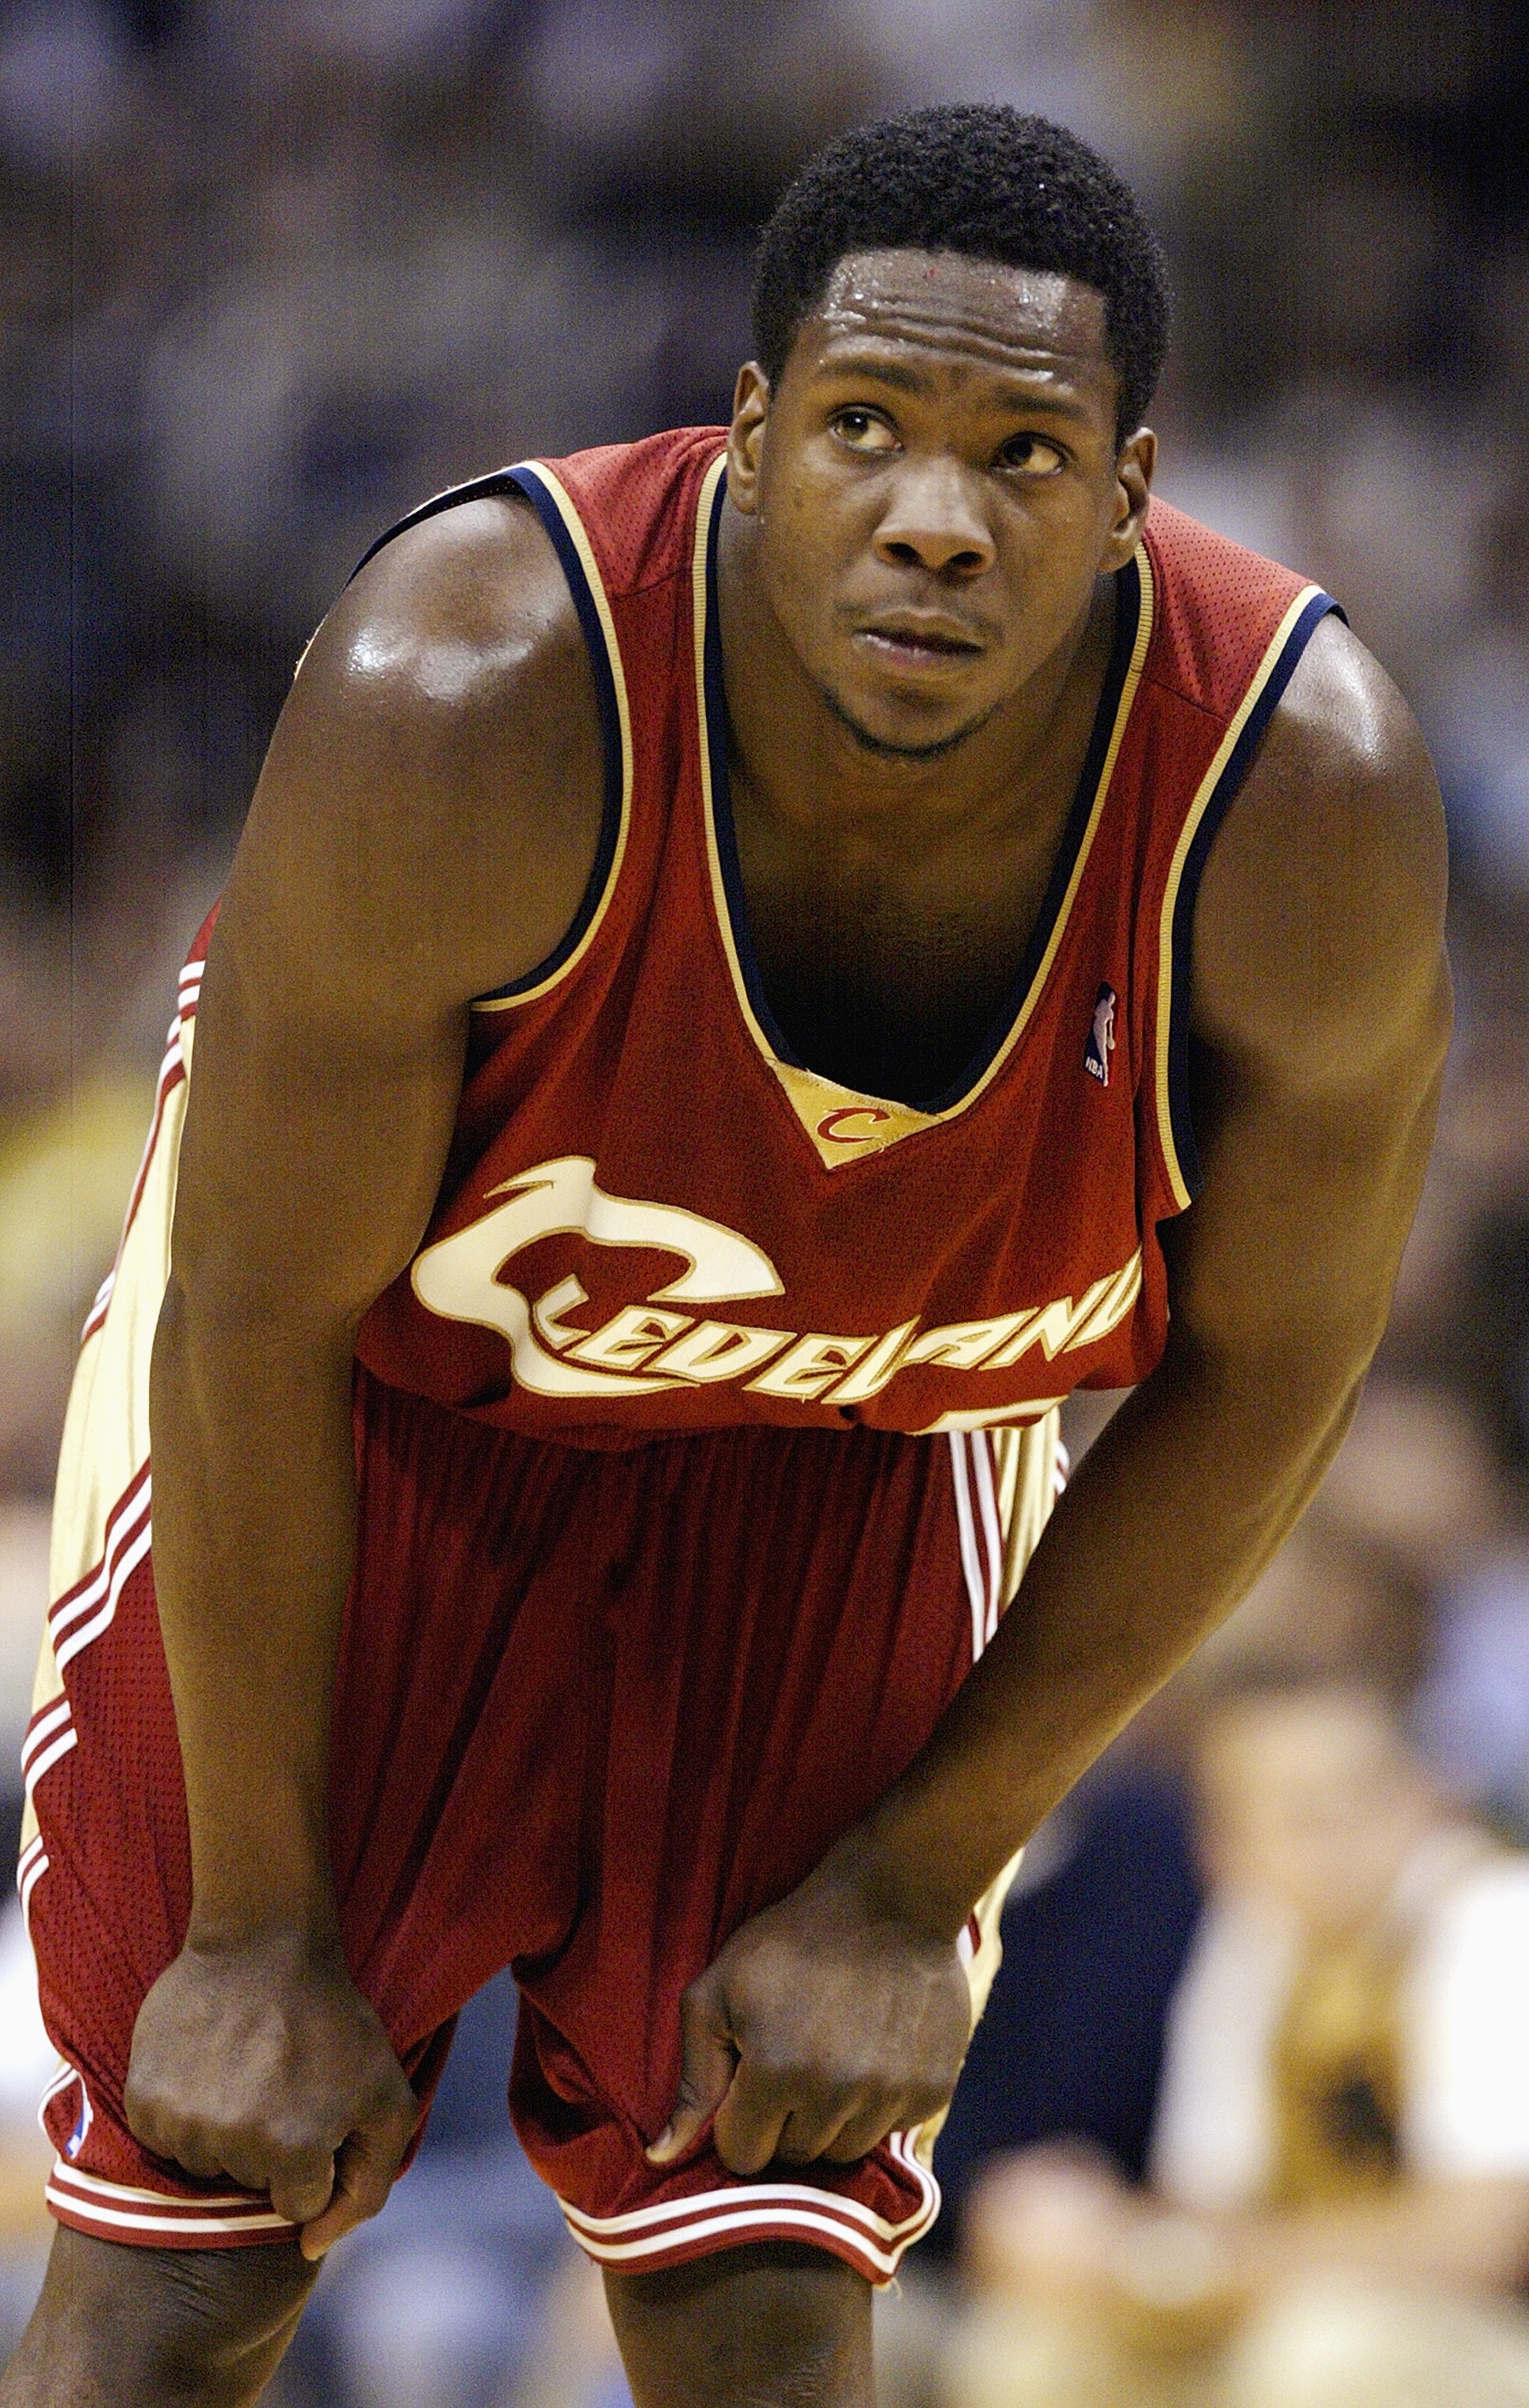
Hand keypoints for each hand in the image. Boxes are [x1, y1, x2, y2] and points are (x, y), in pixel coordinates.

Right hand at [125, 1929, 418, 2258]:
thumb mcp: (387, 2100)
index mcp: (294, 2150)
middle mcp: (231, 2144)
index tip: (315, 2113)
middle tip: (281, 2081)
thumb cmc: (334, 2022)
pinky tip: (209, 2067)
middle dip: (271, 2144)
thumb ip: (367, 2187)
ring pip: (205, 2164)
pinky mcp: (143, 2099)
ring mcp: (182, 2122)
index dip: (312, 2161)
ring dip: (225, 2129)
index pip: (297, 2205)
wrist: (264, 1943)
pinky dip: (186, 2111)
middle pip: (249, 2183)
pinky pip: (165, 2139)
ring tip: (246, 2069)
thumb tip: (308, 2248)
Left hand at [646, 1858, 971, 2177]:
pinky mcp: (933, 2092)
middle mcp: (837, 2096)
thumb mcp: (719, 1992)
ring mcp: (890, 2096)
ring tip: (832, 2057)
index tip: (750, 2081)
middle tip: (792, 2061)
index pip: (744, 2156)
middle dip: (783, 2121)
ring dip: (831, 2119)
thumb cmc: (793, 1940)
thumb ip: (693, 2079)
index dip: (739, 2121)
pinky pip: (890, 2132)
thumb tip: (661, 2156)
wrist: (892, 1900)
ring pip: (844, 2152)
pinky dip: (876, 2106)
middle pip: (794, 2157)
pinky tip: (871, 2053)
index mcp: (776, 2073)